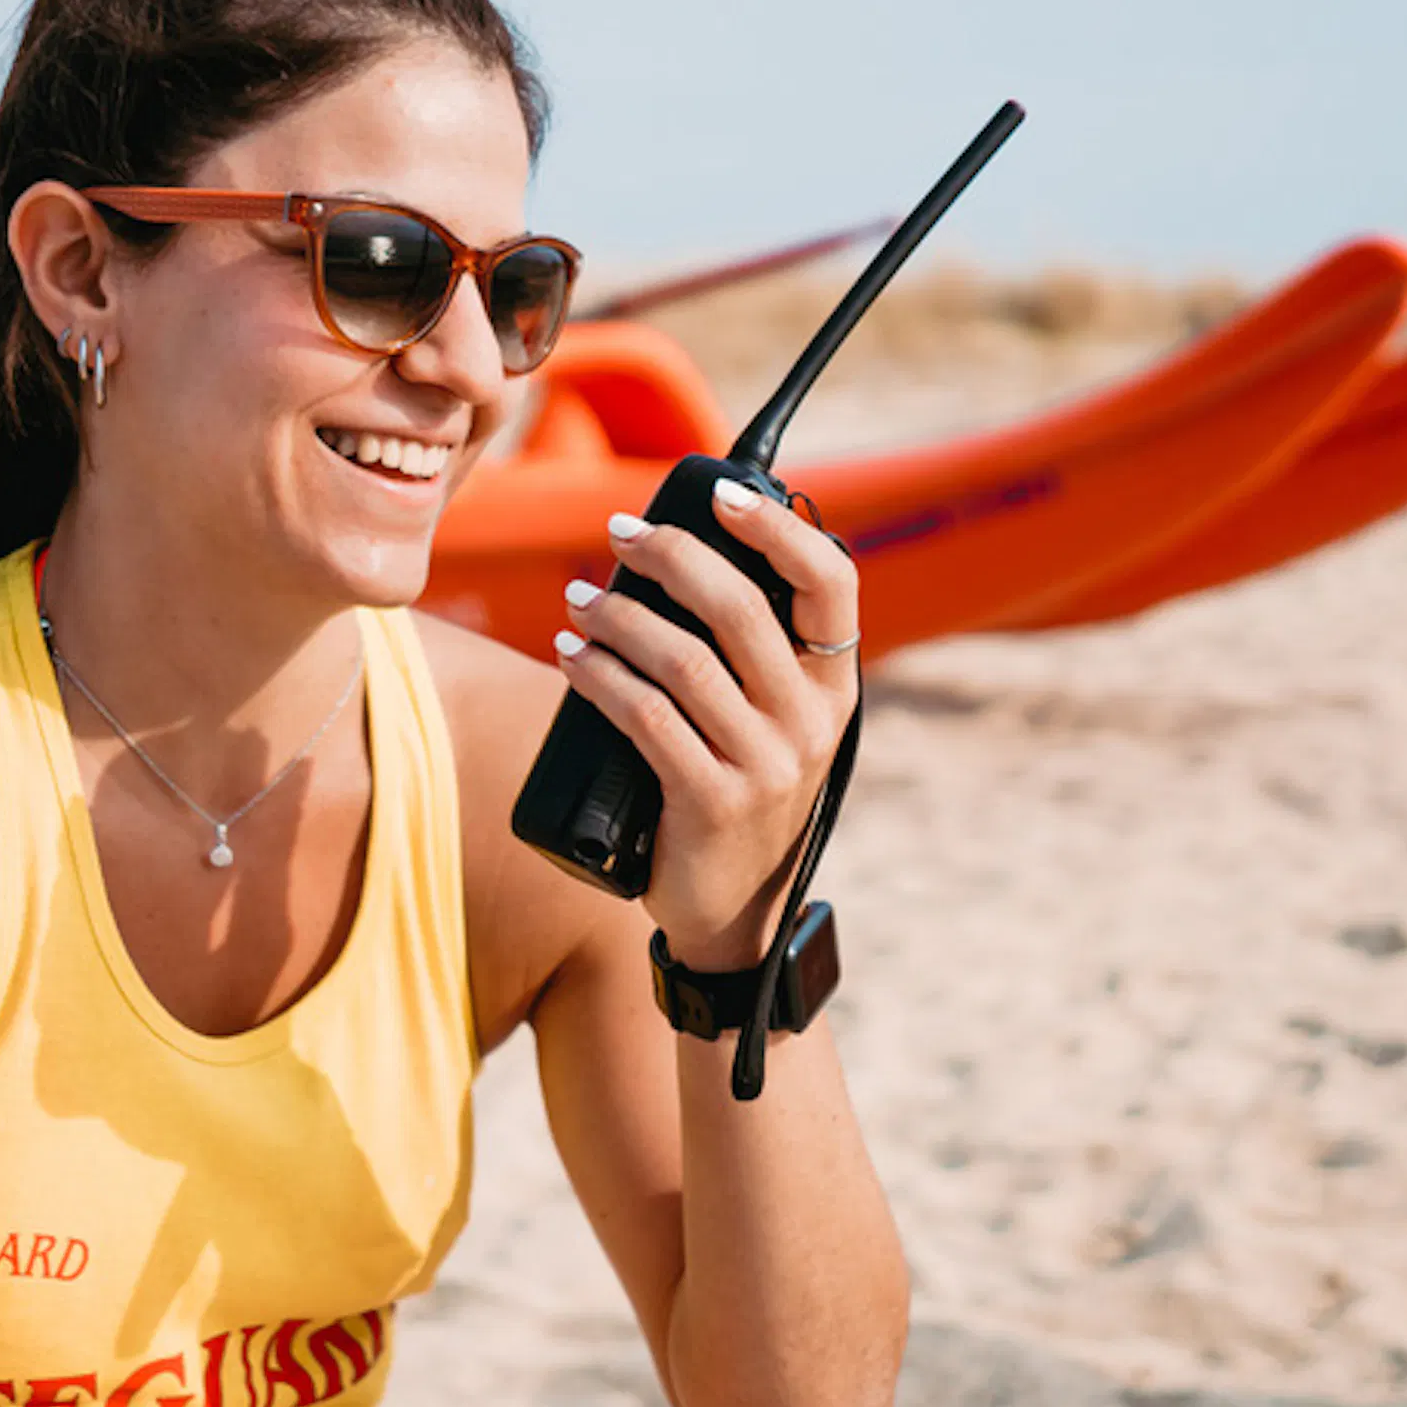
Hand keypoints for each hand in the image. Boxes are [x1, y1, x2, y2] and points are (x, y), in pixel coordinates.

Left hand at [554, 479, 860, 968]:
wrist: (732, 913)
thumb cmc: (738, 794)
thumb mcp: (773, 725)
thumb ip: (754, 657)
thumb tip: (679, 557)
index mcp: (834, 685)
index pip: (832, 582)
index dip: (780, 527)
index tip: (721, 493)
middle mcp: (810, 719)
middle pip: (740, 608)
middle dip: (670, 556)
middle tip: (618, 532)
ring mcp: (766, 763)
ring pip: (682, 659)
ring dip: (617, 617)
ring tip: (577, 601)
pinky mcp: (713, 801)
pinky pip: (645, 717)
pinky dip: (599, 675)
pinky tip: (572, 656)